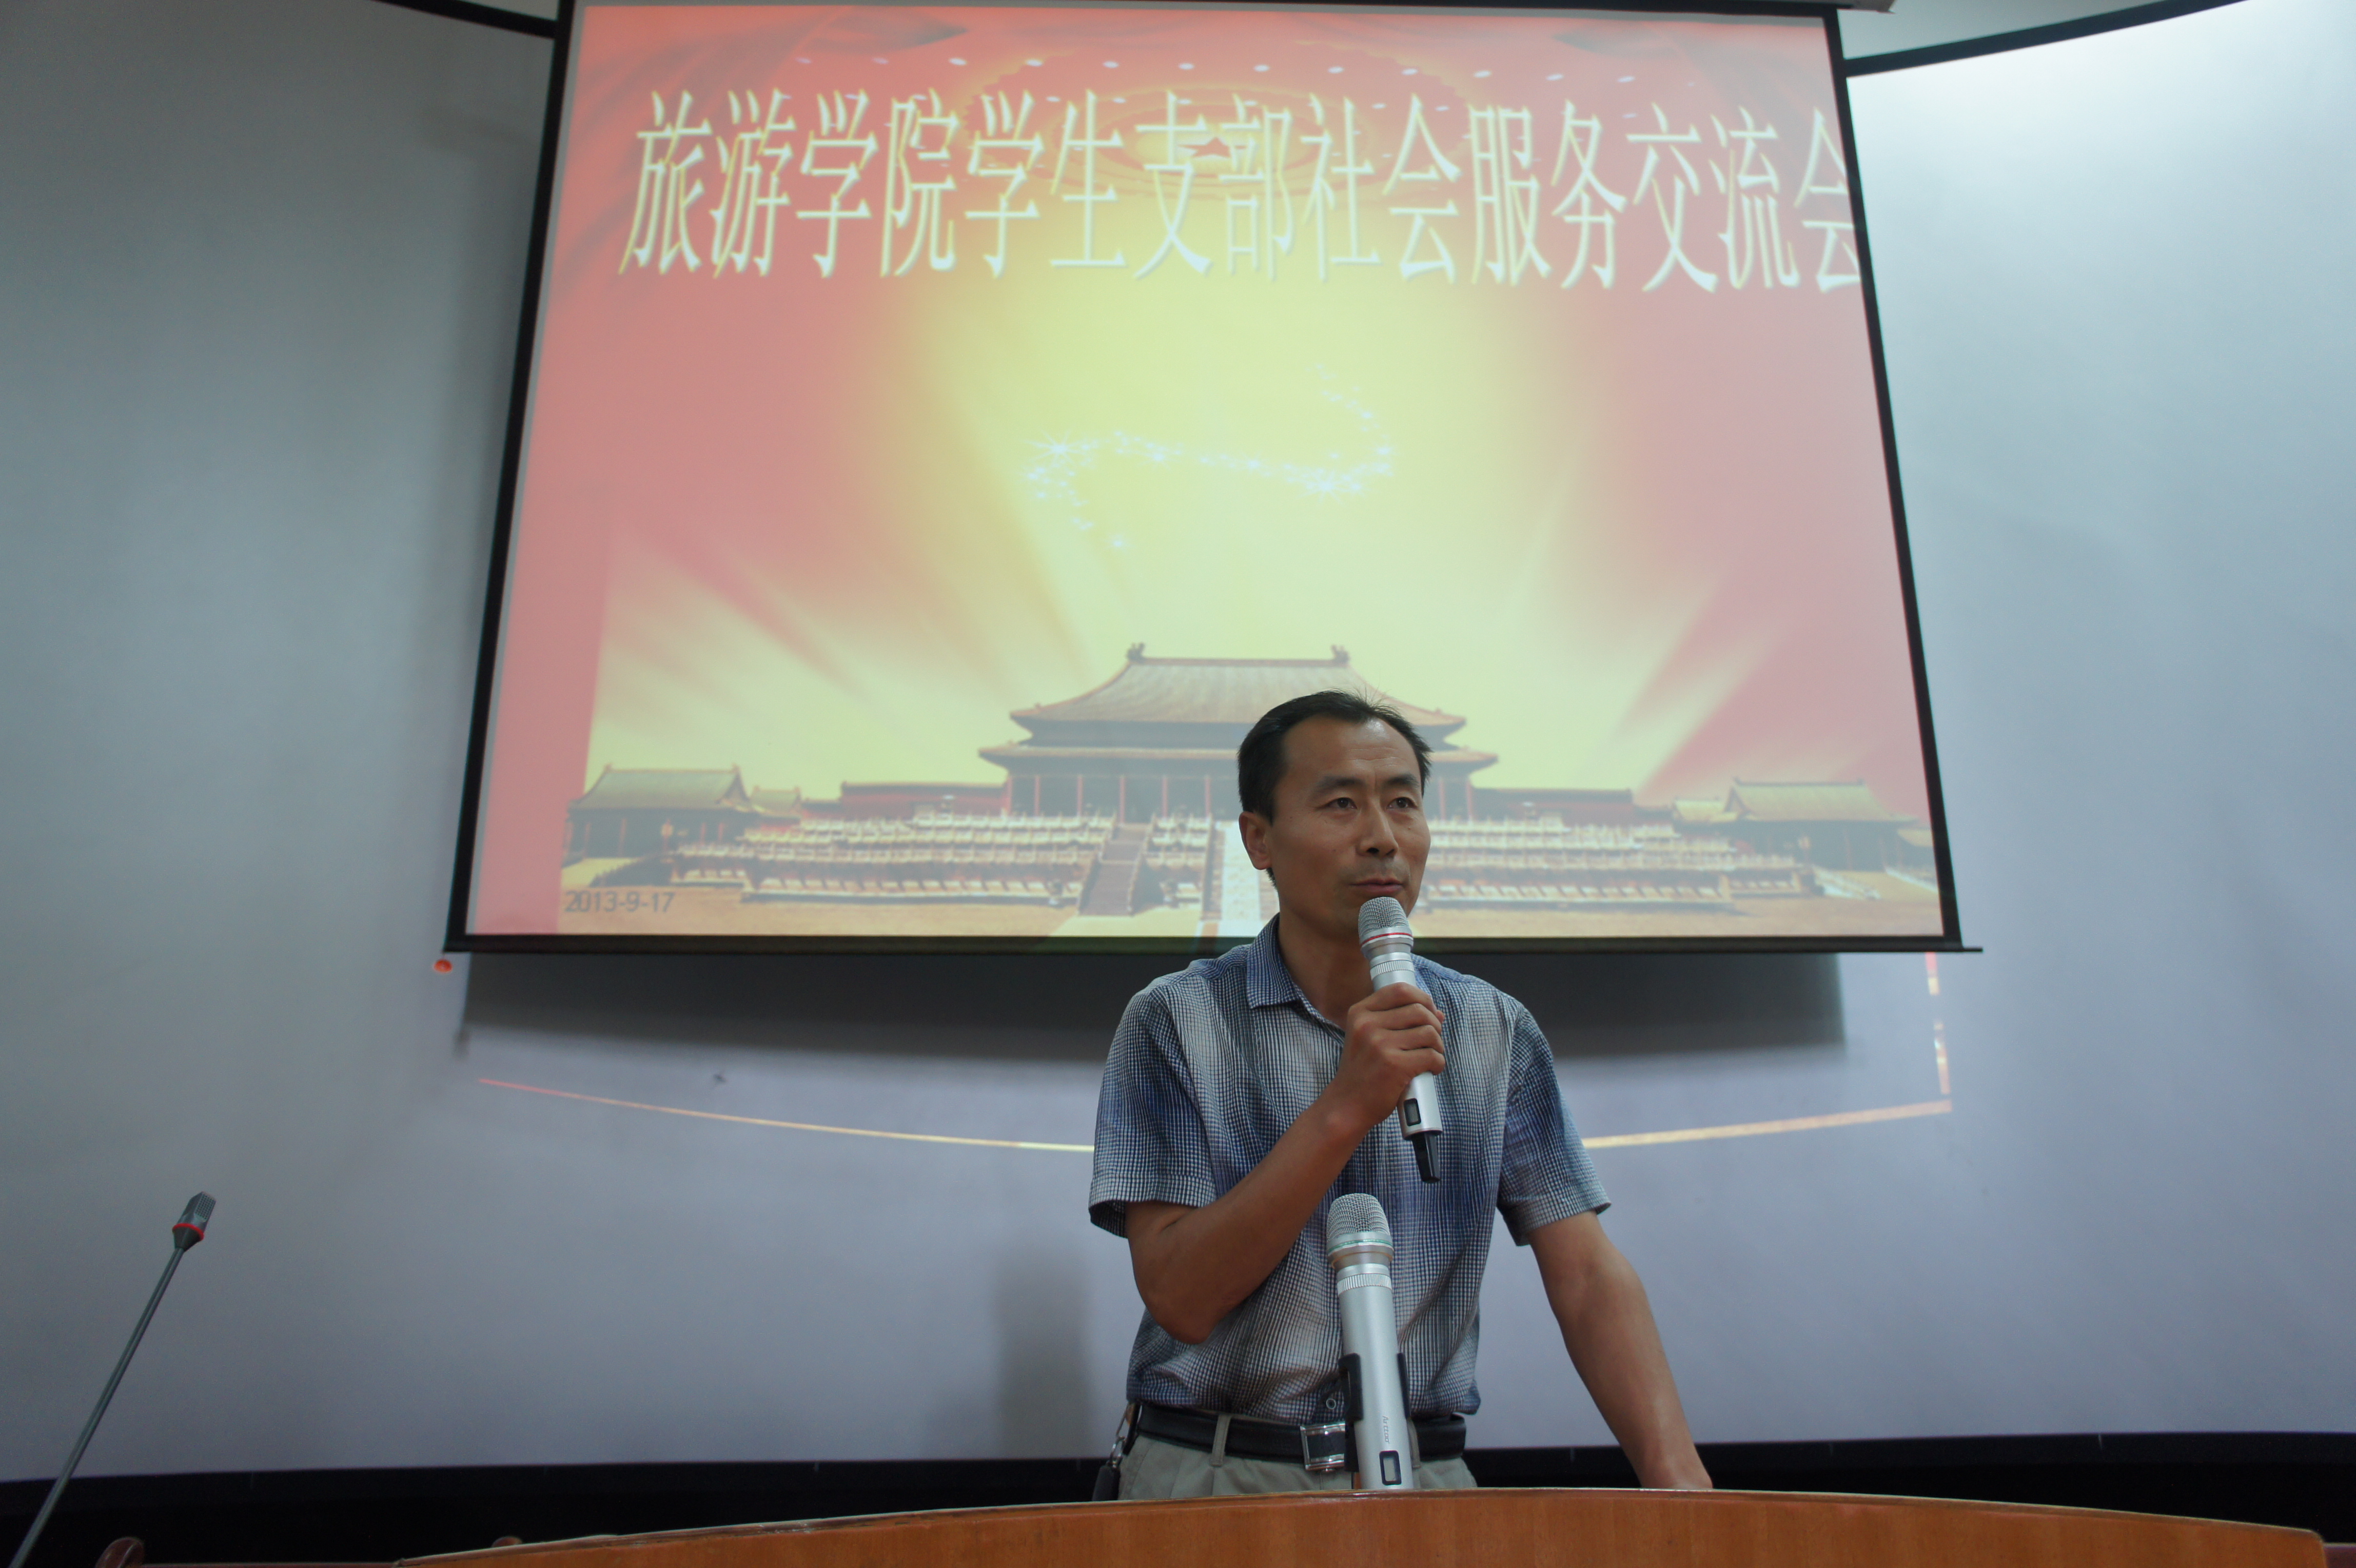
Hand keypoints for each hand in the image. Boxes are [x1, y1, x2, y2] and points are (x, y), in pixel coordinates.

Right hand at [1323, 981, 1444, 1133]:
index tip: (1428, 1012)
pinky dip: (1438, 1064)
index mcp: (1360, 1013)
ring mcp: (1380, 1044)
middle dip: (1434, 1024)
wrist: (1347, 1105)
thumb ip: (1398, 1021)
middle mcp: (1368, 1025)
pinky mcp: (1394, 1065)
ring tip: (1431, 1056)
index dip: (1422, 998)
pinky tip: (1430, 1070)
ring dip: (1438, 1045)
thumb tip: (1438, 1012)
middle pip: (1419, 1010)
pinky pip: (1432, 1056)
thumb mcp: (1369, 1038)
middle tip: (1432, 1040)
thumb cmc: (1362, 1071)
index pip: (1400, 990)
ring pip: (1429, 1032)